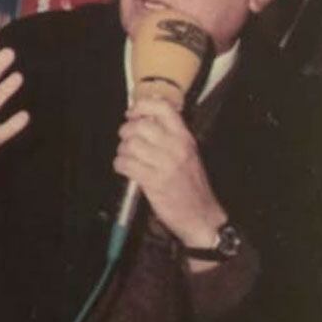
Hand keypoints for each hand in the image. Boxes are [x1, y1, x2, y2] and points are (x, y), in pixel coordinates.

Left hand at [114, 96, 224, 247]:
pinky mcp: (154, 181)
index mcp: (185, 137)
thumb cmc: (189, 184)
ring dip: (122, 151)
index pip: (163, 108)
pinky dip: (120, 165)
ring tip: (128, 158)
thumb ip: (167, 136)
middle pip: (139, 126)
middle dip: (126, 133)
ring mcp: (165, 164)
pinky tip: (126, 169)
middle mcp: (176, 147)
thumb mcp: (185, 153)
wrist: (201, 215)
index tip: (131, 114)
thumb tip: (139, 118)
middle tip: (128, 142)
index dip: (141, 106)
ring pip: (129, 145)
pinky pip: (125, 164)